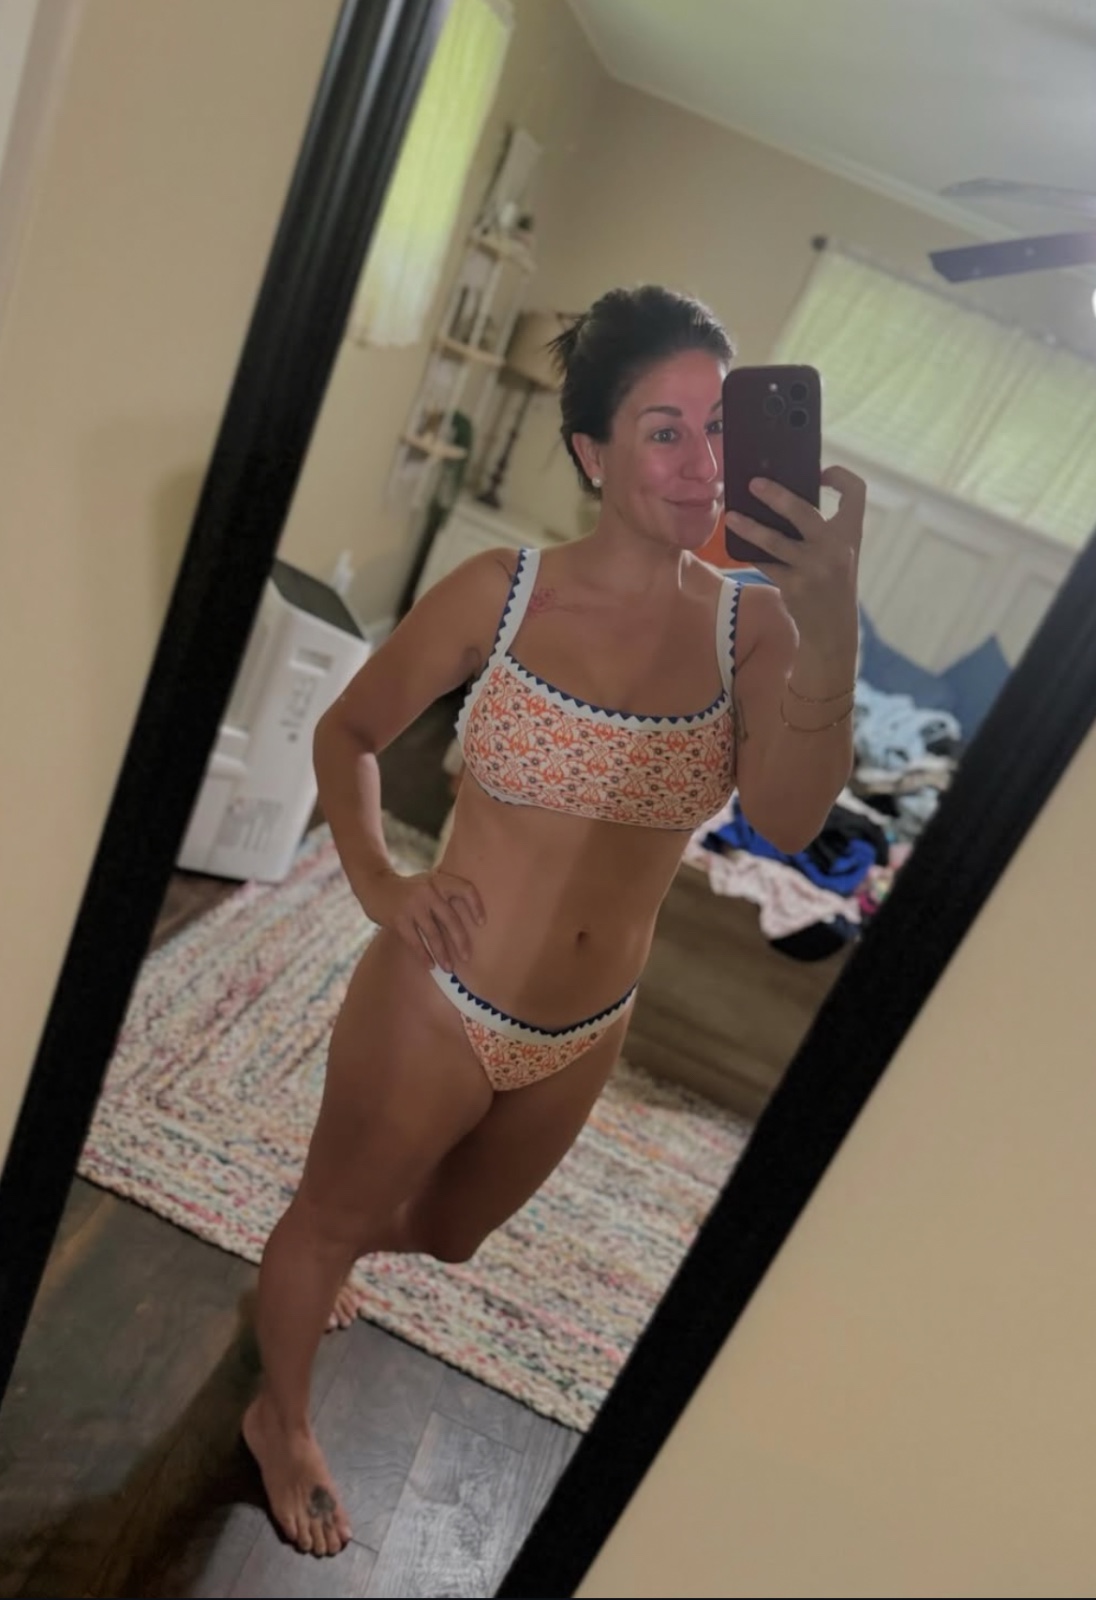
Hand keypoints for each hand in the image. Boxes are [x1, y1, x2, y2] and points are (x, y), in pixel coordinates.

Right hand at [361, 866, 484, 971]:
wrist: (375, 884)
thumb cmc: (407, 889)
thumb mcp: (427, 883)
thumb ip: (443, 896)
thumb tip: (465, 924)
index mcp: (438, 881)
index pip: (465, 889)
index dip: (476, 906)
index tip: (482, 924)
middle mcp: (428, 891)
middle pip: (451, 919)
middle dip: (460, 941)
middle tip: (467, 958)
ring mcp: (413, 905)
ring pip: (433, 934)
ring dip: (442, 954)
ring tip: (449, 968)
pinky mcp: (399, 918)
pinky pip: (415, 941)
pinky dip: (424, 956)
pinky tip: (430, 966)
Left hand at [724, 465, 864, 638]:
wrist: (833, 628)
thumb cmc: (831, 582)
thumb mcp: (838, 552)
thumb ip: (821, 529)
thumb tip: (780, 498)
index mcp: (852, 533)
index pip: (856, 491)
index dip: (840, 475)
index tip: (821, 472)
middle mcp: (836, 547)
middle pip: (803, 511)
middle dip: (775, 495)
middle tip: (753, 483)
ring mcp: (814, 567)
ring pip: (774, 540)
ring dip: (749, 527)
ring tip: (731, 517)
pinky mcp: (794, 585)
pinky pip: (764, 563)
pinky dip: (750, 554)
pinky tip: (738, 546)